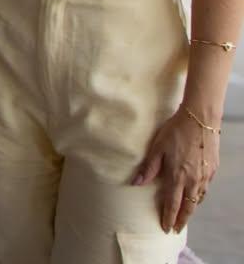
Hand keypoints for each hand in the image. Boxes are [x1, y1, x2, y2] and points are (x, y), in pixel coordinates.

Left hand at [132, 106, 219, 232]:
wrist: (200, 119)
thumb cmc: (175, 131)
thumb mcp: (157, 147)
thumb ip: (149, 167)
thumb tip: (136, 183)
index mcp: (178, 176)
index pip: (173, 203)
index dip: (169, 217)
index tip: (165, 227)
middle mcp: (193, 180)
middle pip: (188, 207)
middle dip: (182, 219)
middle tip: (176, 228)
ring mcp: (205, 176)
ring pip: (198, 199)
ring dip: (191, 208)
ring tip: (185, 214)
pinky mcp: (212, 169)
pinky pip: (205, 188)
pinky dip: (199, 196)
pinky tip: (196, 195)